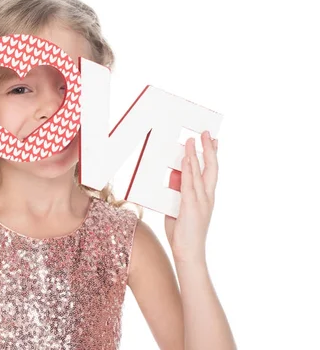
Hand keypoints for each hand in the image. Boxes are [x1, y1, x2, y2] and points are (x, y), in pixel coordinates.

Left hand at [164, 131, 218, 263]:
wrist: (189, 253)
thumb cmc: (183, 234)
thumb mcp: (179, 209)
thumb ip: (177, 193)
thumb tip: (174, 176)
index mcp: (206, 198)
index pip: (211, 173)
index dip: (212, 156)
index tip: (213, 141)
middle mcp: (207, 197)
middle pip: (212, 168)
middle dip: (210, 149)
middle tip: (208, 134)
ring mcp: (200, 201)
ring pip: (200, 172)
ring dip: (196, 154)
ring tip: (194, 139)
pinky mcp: (191, 206)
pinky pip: (189, 184)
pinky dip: (189, 170)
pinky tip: (187, 159)